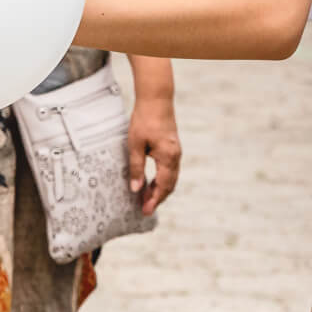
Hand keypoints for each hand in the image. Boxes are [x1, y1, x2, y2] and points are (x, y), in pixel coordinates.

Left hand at [127, 96, 180, 215]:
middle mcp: (175, 157)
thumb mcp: (135, 145)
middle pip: (169, 185)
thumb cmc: (144, 120)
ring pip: (170, 178)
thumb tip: (135, 189)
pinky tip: (150, 182)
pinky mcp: (172, 147)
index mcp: (168, 158)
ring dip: (159, 189)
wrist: (156, 99)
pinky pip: (169, 169)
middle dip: (157, 198)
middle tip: (144, 209)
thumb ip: (136, 167)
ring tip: (145, 199)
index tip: (145, 211)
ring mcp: (175, 152)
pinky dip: (161, 179)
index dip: (154, 200)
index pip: (162, 186)